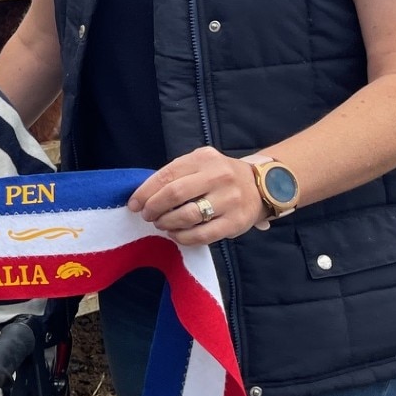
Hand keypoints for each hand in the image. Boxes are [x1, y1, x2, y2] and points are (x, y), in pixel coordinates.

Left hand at [128, 146, 266, 242]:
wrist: (261, 186)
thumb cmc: (220, 175)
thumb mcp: (200, 164)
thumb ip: (176, 174)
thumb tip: (143, 196)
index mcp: (204, 158)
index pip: (166, 175)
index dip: (145, 192)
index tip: (134, 204)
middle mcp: (218, 176)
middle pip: (174, 194)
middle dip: (153, 208)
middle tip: (147, 216)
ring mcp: (229, 200)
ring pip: (187, 216)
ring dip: (167, 223)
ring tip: (161, 224)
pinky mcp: (235, 222)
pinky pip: (202, 235)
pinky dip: (183, 237)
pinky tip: (176, 235)